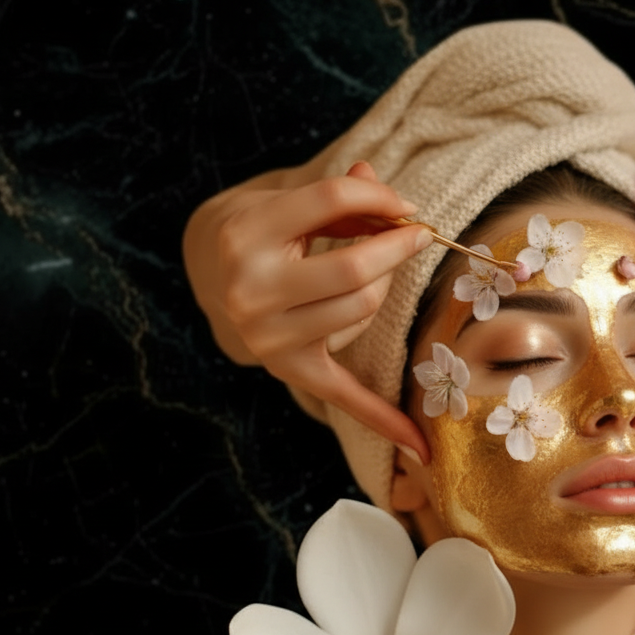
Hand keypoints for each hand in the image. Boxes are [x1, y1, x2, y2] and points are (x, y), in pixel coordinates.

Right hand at [184, 162, 432, 462]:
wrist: (213, 276)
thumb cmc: (265, 232)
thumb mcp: (288, 204)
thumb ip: (338, 196)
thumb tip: (379, 186)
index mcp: (245, 235)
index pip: (330, 203)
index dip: (381, 199)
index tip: (408, 208)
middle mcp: (250, 291)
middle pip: (354, 268)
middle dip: (394, 248)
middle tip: (408, 238)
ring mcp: (268, 337)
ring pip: (363, 307)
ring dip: (382, 286)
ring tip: (370, 275)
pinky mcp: (291, 370)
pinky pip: (345, 396)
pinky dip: (385, 420)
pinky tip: (421, 448)